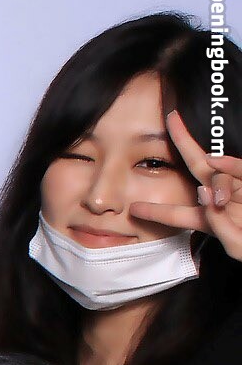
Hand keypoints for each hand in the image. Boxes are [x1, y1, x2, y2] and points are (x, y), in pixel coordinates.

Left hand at [130, 110, 241, 260]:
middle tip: (170, 120)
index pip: (177, 214)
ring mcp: (238, 187)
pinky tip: (215, 161)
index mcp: (208, 218)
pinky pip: (239, 169)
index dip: (155, 211)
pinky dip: (228, 164)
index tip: (133, 209)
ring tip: (219, 204)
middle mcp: (220, 198)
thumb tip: (206, 195)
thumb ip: (219, 226)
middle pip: (197, 168)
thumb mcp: (236, 244)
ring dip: (214, 181)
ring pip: (217, 171)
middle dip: (183, 142)